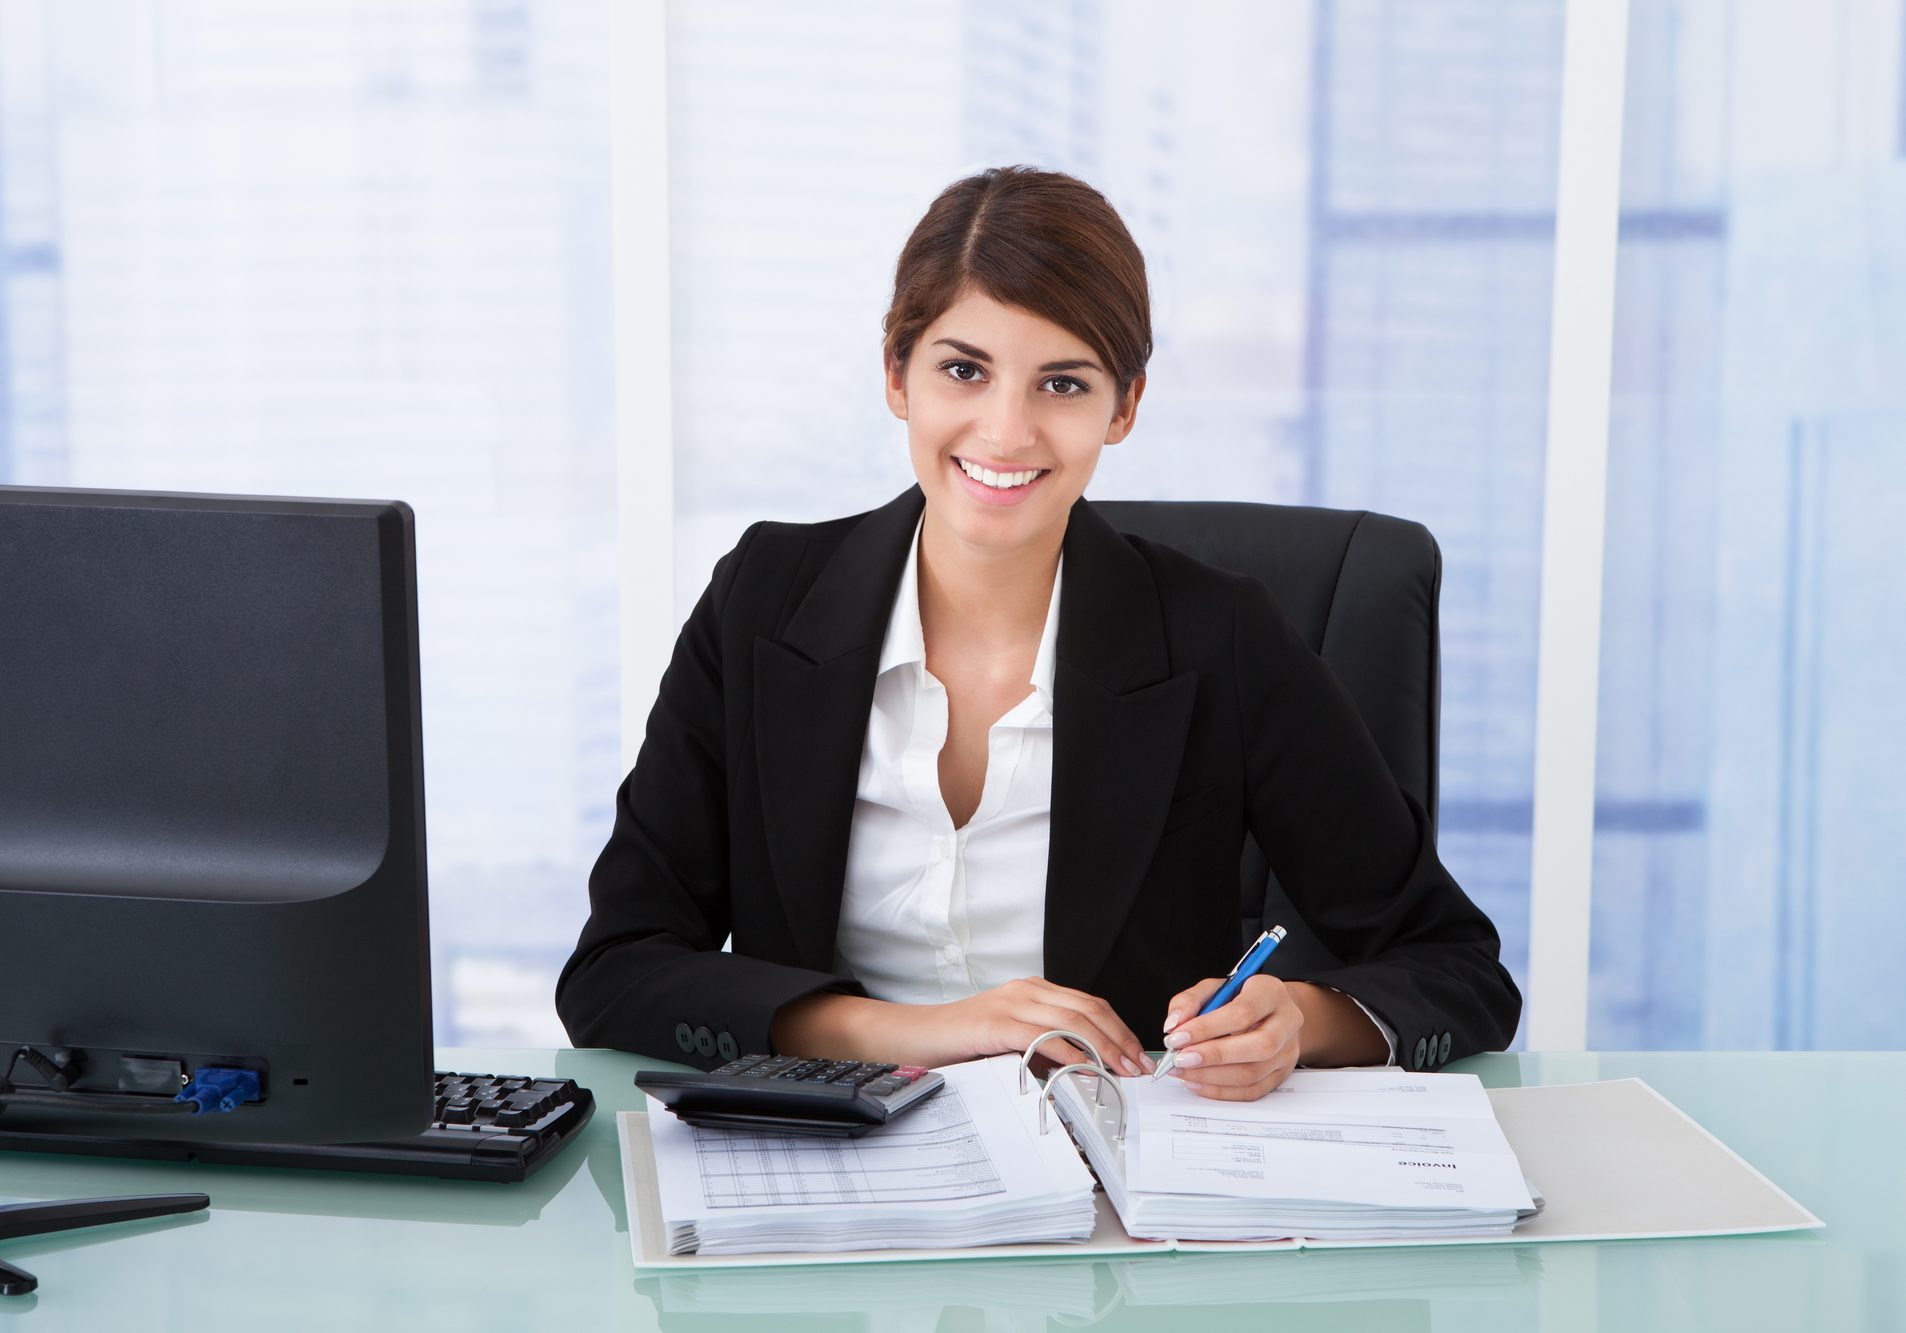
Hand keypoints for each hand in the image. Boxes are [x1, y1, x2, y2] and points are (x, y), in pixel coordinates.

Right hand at [896, 977, 1155, 1076]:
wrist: (915, 1036)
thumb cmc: (962, 1042)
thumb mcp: (1011, 1041)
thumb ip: (1044, 1047)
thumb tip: (1085, 1068)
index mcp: (1034, 990)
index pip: (1090, 1004)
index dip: (1119, 1029)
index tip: (1137, 1056)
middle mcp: (1027, 991)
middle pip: (1089, 1010)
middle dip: (1121, 1039)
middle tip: (1140, 1066)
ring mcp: (1012, 1004)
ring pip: (1073, 1021)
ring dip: (1105, 1048)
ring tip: (1122, 1071)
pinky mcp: (996, 1024)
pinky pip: (1042, 1036)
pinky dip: (1069, 1053)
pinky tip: (1084, 1069)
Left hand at [1159, 974, 1303, 1099]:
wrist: (1271, 1012)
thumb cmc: (1239, 998)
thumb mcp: (1214, 988)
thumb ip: (1190, 1001)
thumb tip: (1174, 1024)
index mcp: (1270, 991)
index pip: (1242, 1013)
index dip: (1207, 1028)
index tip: (1177, 1037)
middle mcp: (1287, 1021)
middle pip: (1257, 1046)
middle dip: (1212, 1056)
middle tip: (1179, 1059)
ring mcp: (1288, 1051)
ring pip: (1253, 1073)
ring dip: (1211, 1076)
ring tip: (1183, 1071)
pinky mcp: (1282, 1074)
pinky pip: (1252, 1091)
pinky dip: (1221, 1091)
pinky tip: (1197, 1082)